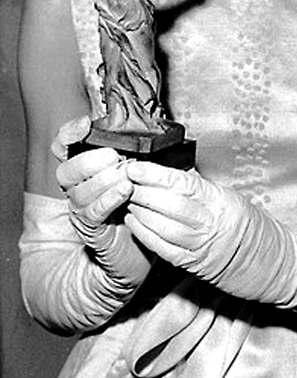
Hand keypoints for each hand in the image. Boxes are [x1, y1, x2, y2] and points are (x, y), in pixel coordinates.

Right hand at [54, 117, 150, 284]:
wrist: (140, 253)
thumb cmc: (141, 209)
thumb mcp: (141, 176)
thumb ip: (138, 154)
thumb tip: (150, 130)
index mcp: (88, 172)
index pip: (65, 148)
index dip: (70, 133)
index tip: (87, 124)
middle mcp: (79, 190)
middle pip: (66, 170)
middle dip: (89, 160)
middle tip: (115, 157)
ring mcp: (83, 211)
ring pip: (79, 192)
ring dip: (103, 180)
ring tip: (125, 176)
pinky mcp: (92, 231)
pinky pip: (91, 213)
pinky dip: (107, 199)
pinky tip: (124, 192)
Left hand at [124, 161, 254, 279]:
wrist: (268, 261)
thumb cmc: (247, 225)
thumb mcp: (228, 197)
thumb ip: (200, 187)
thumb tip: (169, 173)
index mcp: (221, 200)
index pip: (184, 183)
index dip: (156, 175)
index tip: (135, 167)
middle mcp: (211, 222)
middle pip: (170, 204)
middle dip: (142, 191)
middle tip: (123, 180)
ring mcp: (201, 245)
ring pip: (163, 226)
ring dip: (140, 211)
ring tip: (126, 198)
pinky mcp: (192, 264)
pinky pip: (162, 248)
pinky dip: (144, 233)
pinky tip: (133, 220)